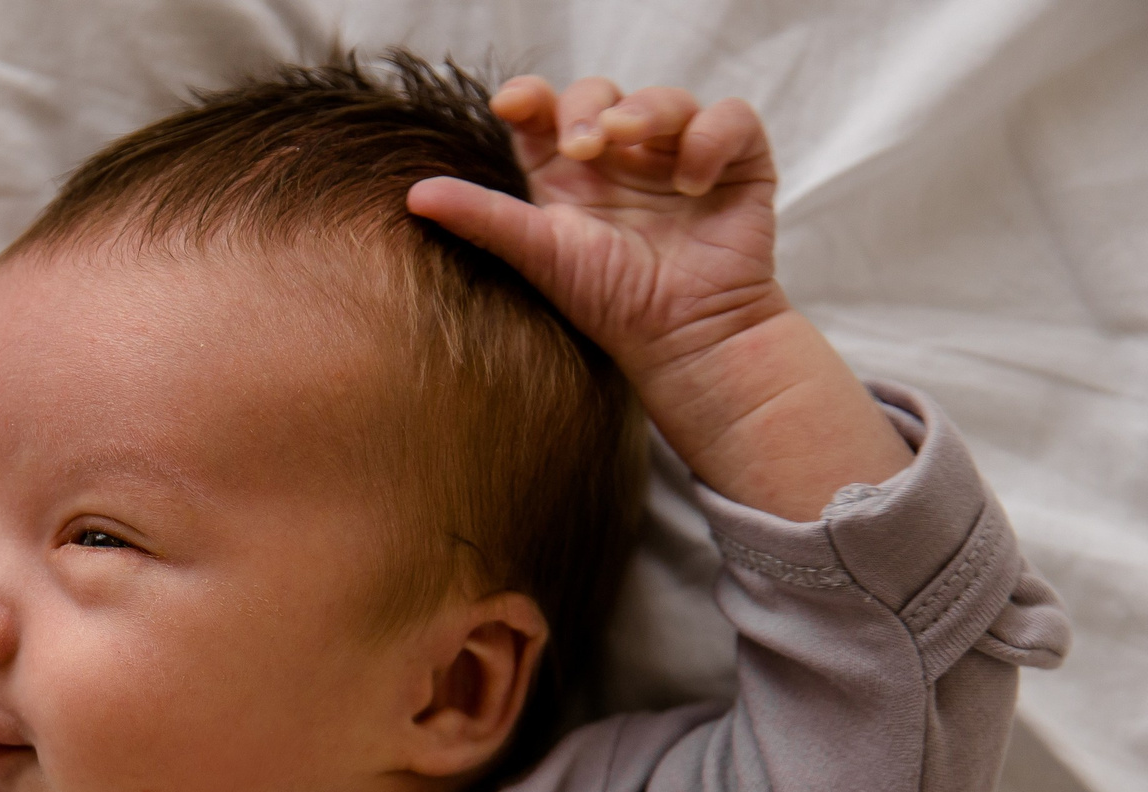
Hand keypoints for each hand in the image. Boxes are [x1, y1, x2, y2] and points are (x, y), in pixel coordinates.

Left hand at [408, 78, 782, 383]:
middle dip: (588, 107)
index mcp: (568, 175)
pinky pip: (730, 119)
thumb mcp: (541, 254)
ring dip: (646, 109)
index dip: (529, 96)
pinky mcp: (734, 165)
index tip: (511, 104)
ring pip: (664, 97)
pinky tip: (690, 183)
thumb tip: (413, 195)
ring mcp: (677, 158)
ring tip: (629, 143)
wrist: (685, 340)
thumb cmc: (610, 303)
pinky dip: (710, 138)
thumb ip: (483, 219)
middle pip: (600, 94)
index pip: (543, 114)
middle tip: (582, 145)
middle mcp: (621, 160)